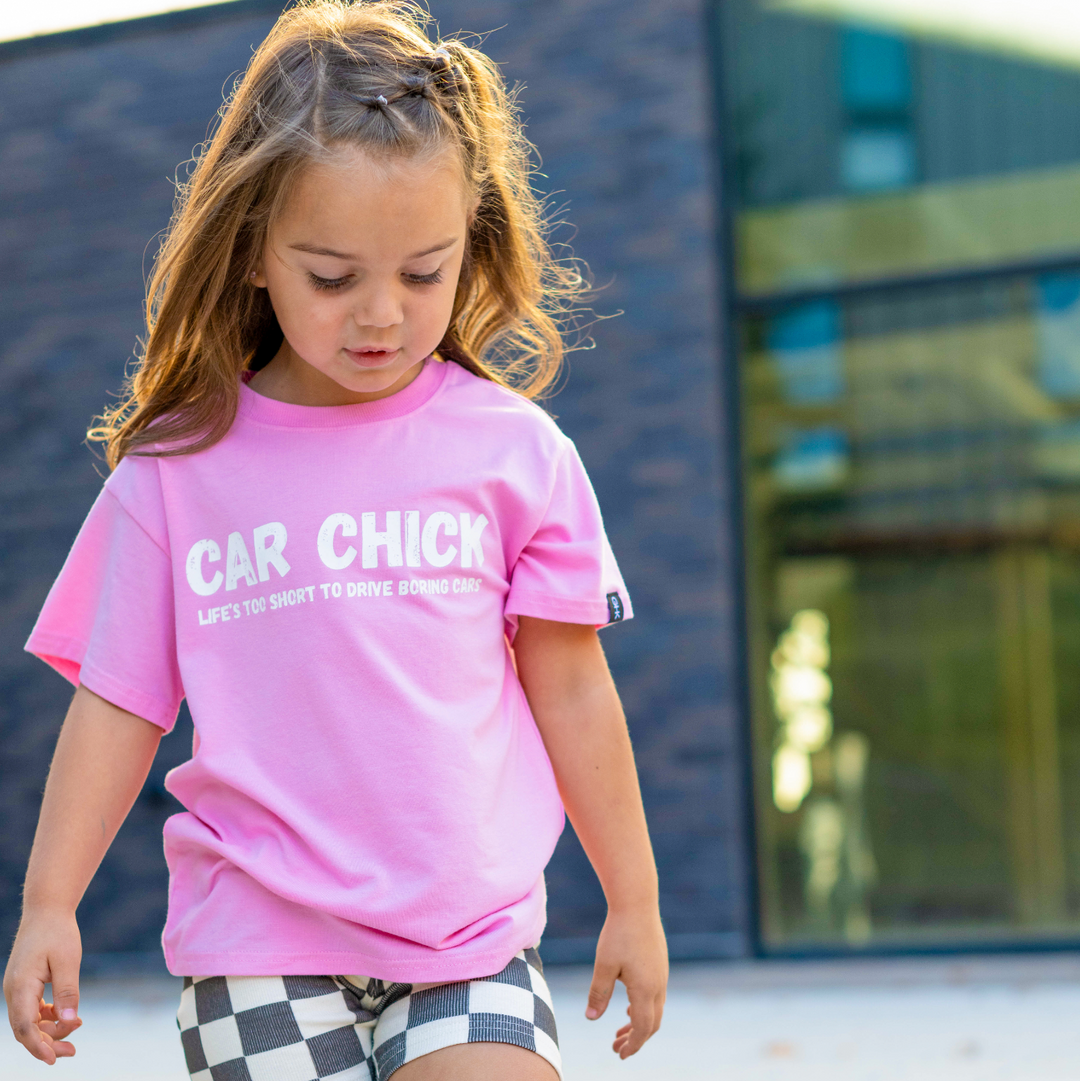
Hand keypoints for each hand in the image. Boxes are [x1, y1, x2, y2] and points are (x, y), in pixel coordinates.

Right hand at [4, 911, 82, 1063]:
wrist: (47, 911)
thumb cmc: (58, 932)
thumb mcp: (68, 960)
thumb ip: (67, 992)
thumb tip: (70, 1022)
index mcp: (20, 987)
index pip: (24, 1027)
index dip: (38, 1047)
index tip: (53, 1059)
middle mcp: (13, 992)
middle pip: (26, 1029)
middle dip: (48, 1043)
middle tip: (73, 1051)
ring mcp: (17, 990)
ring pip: (29, 1022)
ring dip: (50, 1031)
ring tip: (78, 1029)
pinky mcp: (25, 986)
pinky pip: (32, 1011)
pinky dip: (48, 1018)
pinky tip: (67, 1018)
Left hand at [585, 906, 667, 1057]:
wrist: (637, 903)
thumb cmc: (618, 933)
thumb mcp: (604, 965)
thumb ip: (598, 994)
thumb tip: (591, 1019)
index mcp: (645, 989)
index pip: (643, 1029)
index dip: (633, 1045)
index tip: (620, 1054)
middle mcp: (658, 985)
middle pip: (653, 1023)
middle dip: (636, 1039)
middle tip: (616, 1047)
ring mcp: (662, 974)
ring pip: (655, 1009)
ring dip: (639, 1023)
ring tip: (620, 1030)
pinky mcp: (660, 964)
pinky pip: (655, 995)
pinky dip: (643, 1008)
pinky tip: (629, 1006)